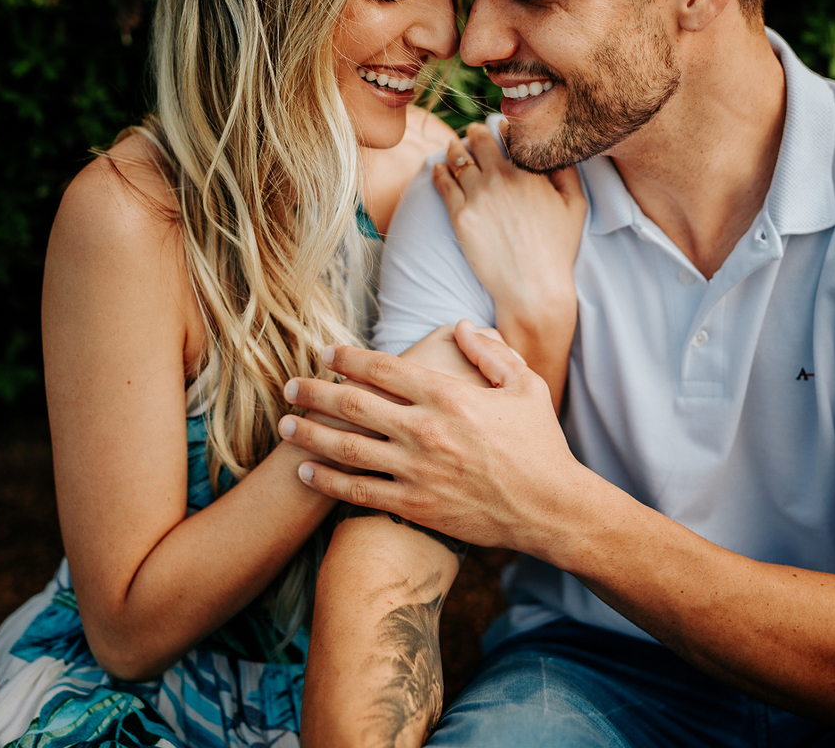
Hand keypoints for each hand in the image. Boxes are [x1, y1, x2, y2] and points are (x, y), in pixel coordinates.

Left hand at [277, 321, 583, 552]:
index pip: (384, 368)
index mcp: (449, 396)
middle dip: (315, 393)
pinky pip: (359, 492)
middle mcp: (425, 430)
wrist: (549, 508)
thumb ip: (492, 352)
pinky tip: (305, 472)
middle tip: (289, 387)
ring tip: (284, 426)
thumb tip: (462, 325)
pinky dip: (327, 481)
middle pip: (354, 404)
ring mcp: (417, 470)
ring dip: (311, 434)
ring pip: (348, 448)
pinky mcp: (415, 506)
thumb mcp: (526, 385)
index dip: (348, 358)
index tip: (325, 353)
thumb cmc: (541, 444)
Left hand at [432, 122, 585, 331]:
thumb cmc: (558, 249)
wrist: (532, 287)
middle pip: (479, 140)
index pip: (510, 134)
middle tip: (473, 132)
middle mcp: (501, 178)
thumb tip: (556, 150)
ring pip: (458, 159)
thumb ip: (567, 172)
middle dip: (475, 132)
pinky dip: (440, 171)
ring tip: (453, 147)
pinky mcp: (460, 216)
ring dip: (455, 148)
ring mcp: (478, 196)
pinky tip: (438, 167)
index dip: (503, 126)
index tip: (499, 126)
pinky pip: (444, 183)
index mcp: (529, 171)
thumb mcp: (575, 206)